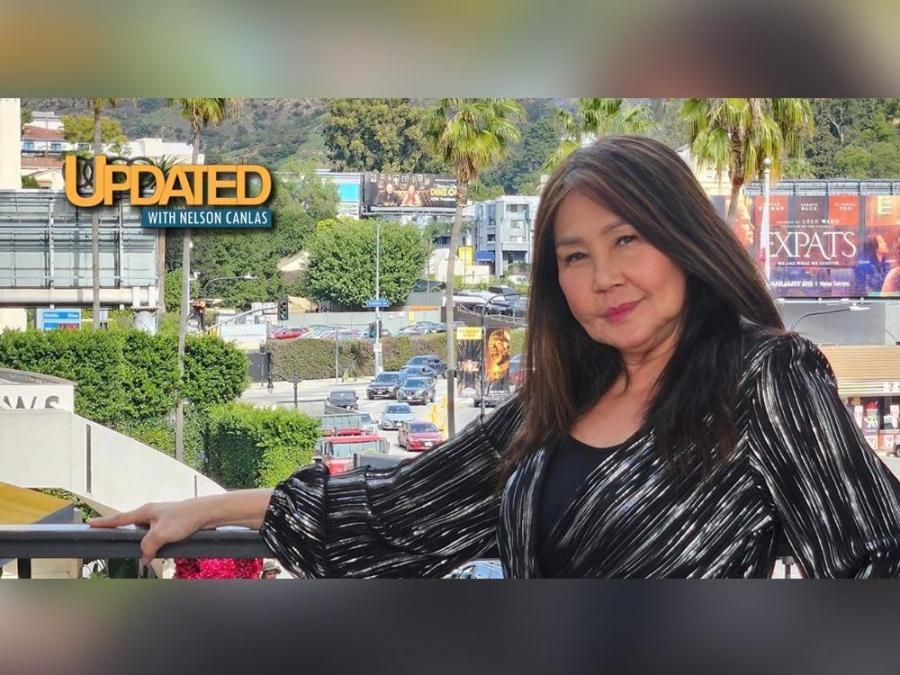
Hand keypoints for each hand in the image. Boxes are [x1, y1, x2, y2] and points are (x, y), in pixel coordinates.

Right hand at [89, 500, 206, 563]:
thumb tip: (143, 557)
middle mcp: (152, 513)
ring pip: (145, 534)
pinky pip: (157, 537)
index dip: (104, 523)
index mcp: (145, 511)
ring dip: (143, 544)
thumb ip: (147, 546)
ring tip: (141, 553)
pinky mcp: (171, 525)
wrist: (207, 513)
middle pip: (131, 526)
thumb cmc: (185, 518)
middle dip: (122, 534)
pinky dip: (155, 545)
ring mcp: (161, 519)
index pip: (119, 518)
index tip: (89, 523)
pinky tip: (157, 551)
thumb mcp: (161, 534)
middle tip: (111, 540)